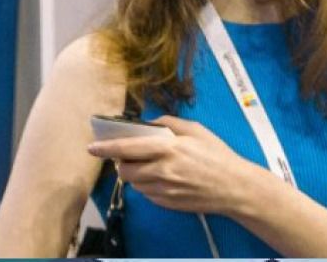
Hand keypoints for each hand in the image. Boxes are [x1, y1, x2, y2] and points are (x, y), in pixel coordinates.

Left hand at [87, 114, 269, 216]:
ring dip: (136, 174)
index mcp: (167, 149)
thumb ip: (169, 123)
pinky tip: (164, 178)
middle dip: (122, 163)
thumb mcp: (196, 130)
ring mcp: (164, 190)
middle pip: (125, 170)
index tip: (91, 148)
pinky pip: (147, 194)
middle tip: (131, 156)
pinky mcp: (168, 203)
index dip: (106, 149)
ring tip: (151, 166)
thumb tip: (149, 123)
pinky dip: (148, 185)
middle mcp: (162, 171)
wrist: (235, 188)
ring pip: (134, 184)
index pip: (126, 149)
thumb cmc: (217, 155)